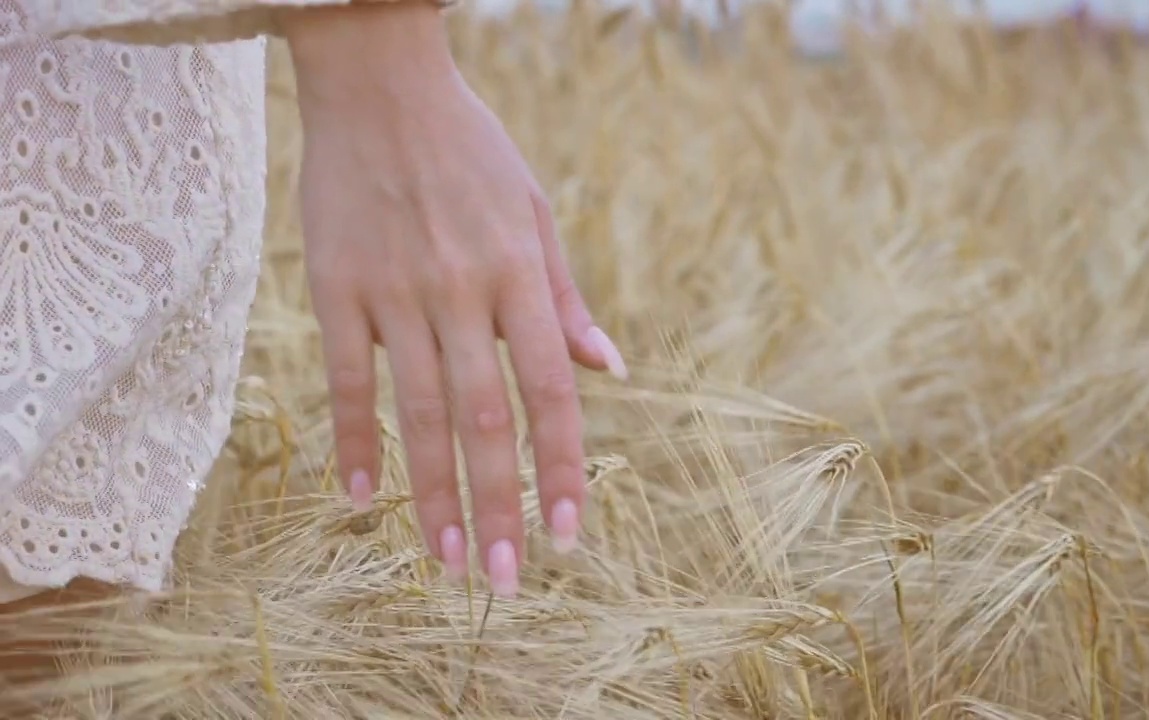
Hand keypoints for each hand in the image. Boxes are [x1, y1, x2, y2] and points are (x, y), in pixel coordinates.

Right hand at [281, 4, 626, 595]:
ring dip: (430, 493)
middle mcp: (461, 290)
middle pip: (484, 417)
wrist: (380, 84)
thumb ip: (567, 299)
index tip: (565, 534)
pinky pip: (348, 378)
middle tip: (502, 580)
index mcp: (518, 274)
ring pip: (416, 411)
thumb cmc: (471, 152)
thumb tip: (612, 372)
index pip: (550, 391)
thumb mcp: (536, 213)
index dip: (559, 466)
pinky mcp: (336, 287)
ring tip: (444, 560)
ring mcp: (394, 290)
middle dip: (497, 504)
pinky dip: (354, 439)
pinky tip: (359, 497)